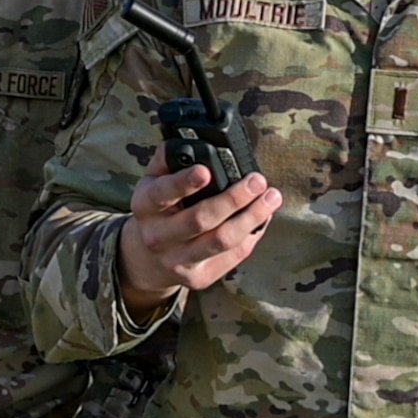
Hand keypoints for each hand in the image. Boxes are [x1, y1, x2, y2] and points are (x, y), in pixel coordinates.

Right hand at [118, 146, 280, 313]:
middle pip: (200, 219)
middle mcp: (159, 236)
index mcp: (146, 207)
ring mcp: (178, 261)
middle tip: (258, 181)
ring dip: (251, 218)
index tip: (206, 170)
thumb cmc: (158, 211)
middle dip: (233, 199)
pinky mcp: (199, 277)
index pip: (163, 194)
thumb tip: (187, 140)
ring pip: (221, 241)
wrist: (147, 259)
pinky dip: (252, 235)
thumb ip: (168, 160)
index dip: (184, 182)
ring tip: (272, 198)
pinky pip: (232, 256)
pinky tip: (262, 218)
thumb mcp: (153, 182)